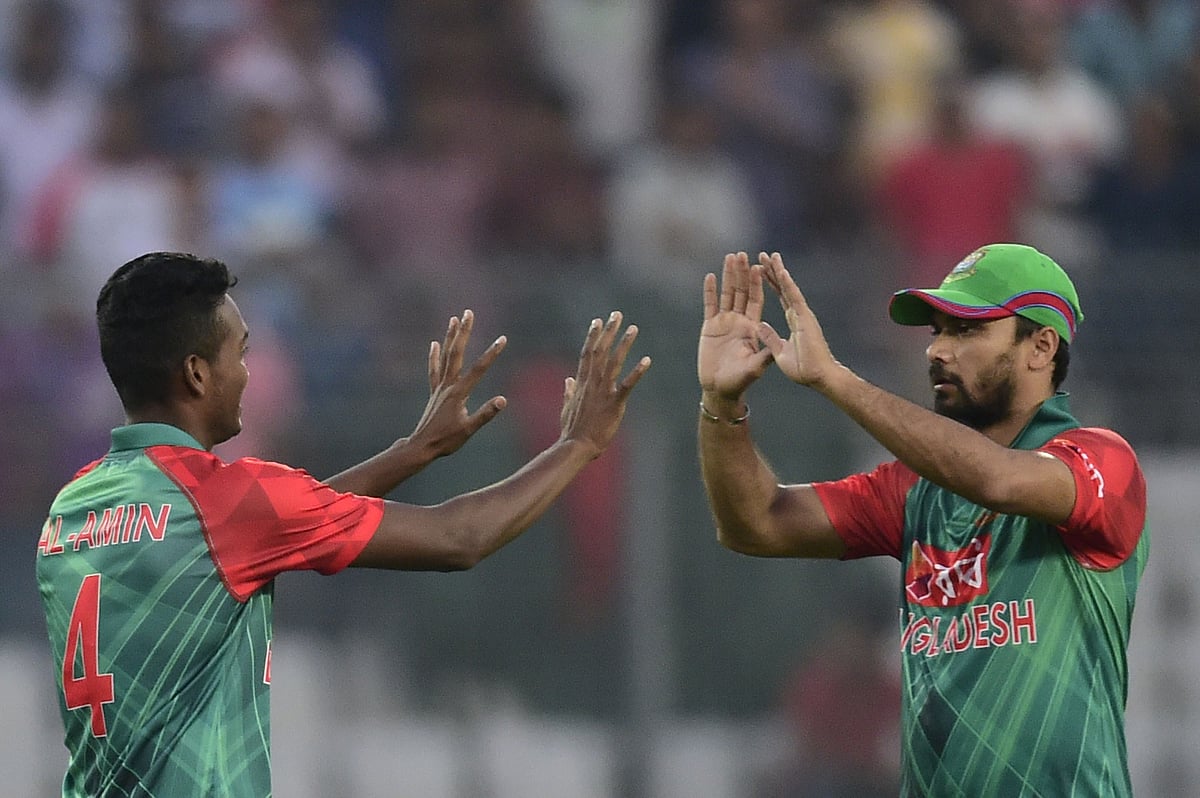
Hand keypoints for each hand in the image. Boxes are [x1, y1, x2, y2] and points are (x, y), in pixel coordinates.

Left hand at [408, 310, 507, 457]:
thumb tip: (503, 400)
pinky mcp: (435, 392)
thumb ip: (486, 414)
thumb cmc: (447, 440)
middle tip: (468, 313)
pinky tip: (434, 344)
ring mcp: (440, 387)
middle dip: (464, 332)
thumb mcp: (469, 429)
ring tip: (453, 319)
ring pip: (445, 357)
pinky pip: (434, 369)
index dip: (492, 353)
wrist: (422, 446)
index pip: (479, 369)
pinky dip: (434, 356)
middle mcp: (448, 385)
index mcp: (459, 393)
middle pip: (457, 353)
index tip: (503, 339)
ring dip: (450, 337)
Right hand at [559, 311, 650, 456]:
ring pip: (614, 362)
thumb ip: (569, 392)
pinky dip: (637, 372)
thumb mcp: (567, 408)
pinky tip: (647, 360)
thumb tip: (568, 380)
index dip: (593, 336)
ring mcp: (603, 392)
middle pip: (600, 351)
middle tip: (617, 315)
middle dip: (609, 331)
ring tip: (633, 328)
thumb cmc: (572, 431)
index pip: (587, 354)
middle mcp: (592, 383)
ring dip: (624, 344)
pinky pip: (627, 384)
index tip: (597, 321)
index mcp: (581, 383)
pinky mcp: (614, 403)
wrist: (576, 446)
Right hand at [698, 252, 773, 400]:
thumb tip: (774, 340)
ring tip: (730, 257)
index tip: (759, 266)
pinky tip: (710, 276)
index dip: (758, 283)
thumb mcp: (755, 367)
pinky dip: (710, 291)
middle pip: (741, 292)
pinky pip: (710, 305)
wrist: (720, 389)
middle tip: (742, 254)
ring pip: (726, 294)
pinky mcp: (710, 327)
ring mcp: (724, 323)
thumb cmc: (740, 381)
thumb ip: (764, 353)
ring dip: (728, 276)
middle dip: (742, 273)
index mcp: (752, 327)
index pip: (756, 300)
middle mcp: (739, 321)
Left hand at [757, 252, 838, 387]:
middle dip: (772, 272)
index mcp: (793, 321)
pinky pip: (794, 299)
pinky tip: (781, 272)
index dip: (770, 283)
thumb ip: (770, 338)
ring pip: (788, 288)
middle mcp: (798, 314)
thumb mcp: (780, 352)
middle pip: (782, 288)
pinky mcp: (805, 319)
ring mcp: (802, 315)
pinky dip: (787, 285)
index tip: (760, 270)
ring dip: (778, 272)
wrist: (819, 378)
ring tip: (769, 256)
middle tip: (762, 255)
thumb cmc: (803, 369)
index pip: (779, 297)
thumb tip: (759, 326)